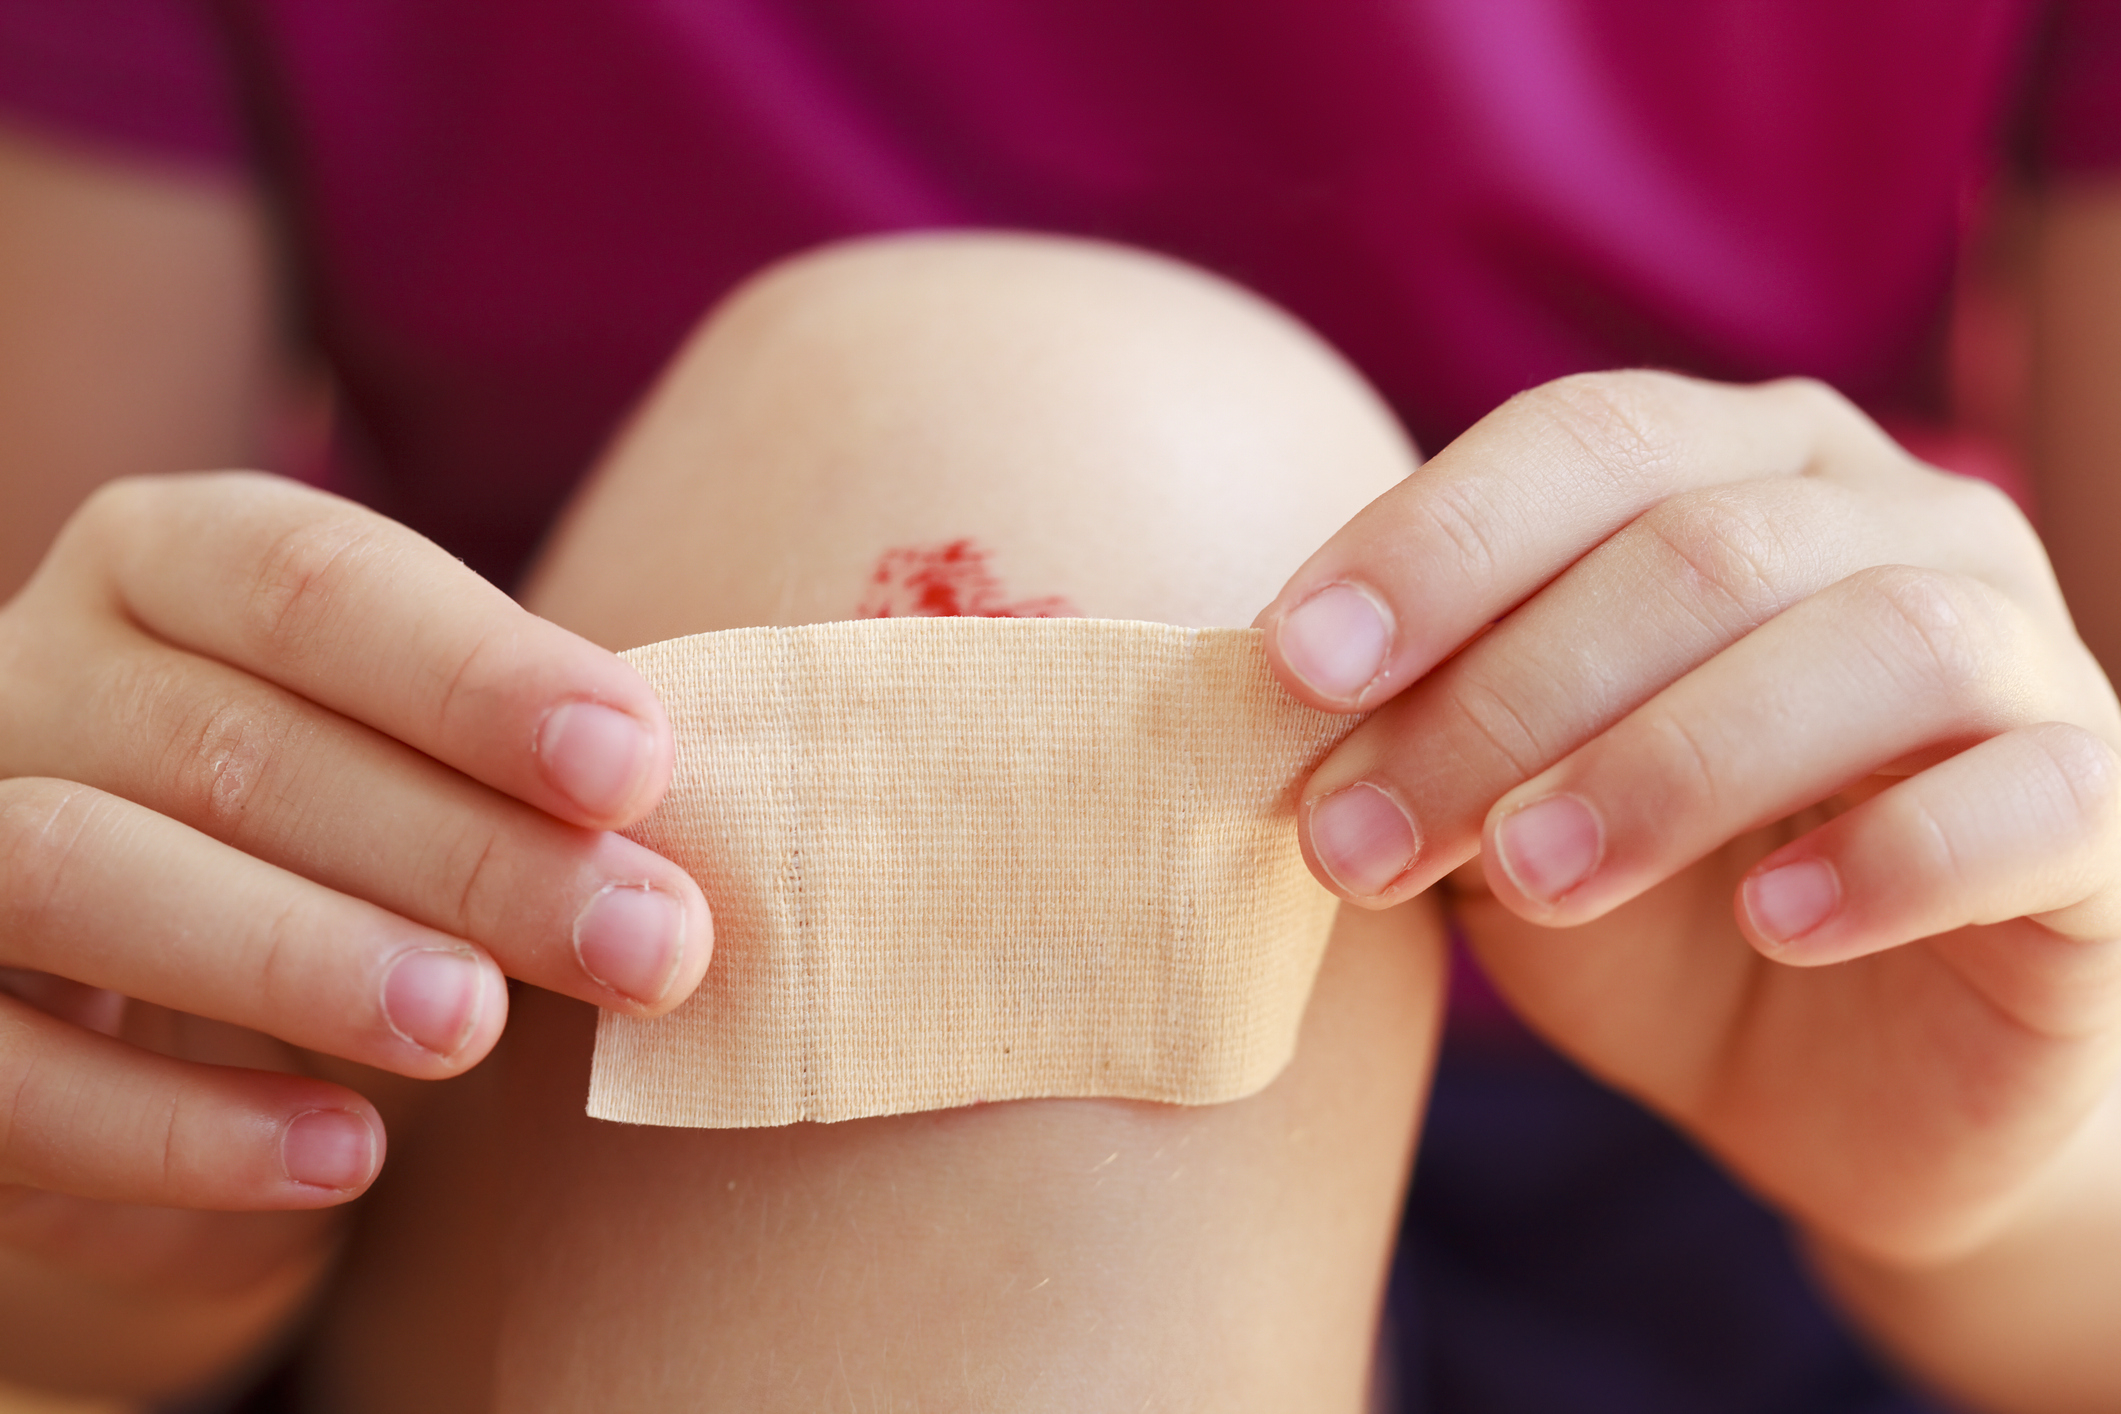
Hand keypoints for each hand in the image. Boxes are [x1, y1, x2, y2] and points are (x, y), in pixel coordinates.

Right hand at [0, 474, 708, 1313]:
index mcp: (170, 568)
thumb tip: (677, 871)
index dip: (480, 674)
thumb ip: (525, 787)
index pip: (314, 582)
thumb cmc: (348, 854)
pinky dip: (175, 1128)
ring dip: (297, 955)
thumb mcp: (429, 781)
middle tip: (644, 942)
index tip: (638, 769)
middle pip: (229, 741)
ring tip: (475, 1028)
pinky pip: (7, 1074)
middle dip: (461, 849)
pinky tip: (345, 1156)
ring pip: (72, 866)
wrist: (158, 1026)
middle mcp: (31, 674)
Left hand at [1258, 373, 2120, 1265]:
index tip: (1288, 667)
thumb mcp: (1497, 803)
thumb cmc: (1650, 907)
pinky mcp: (2109, 814)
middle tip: (1357, 840)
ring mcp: (2030, 656)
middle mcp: (1897, 521)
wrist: (1841, 1076)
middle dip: (1499, 696)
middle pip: (1694, 550)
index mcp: (1741, 472)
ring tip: (1529, 876)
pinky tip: (1777, 926)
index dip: (1430, 543)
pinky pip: (2031, 799)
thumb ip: (1412, 726)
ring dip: (1666, 764)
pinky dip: (1891, 854)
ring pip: (1870, 644)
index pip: (1585, 444)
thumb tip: (1249, 690)